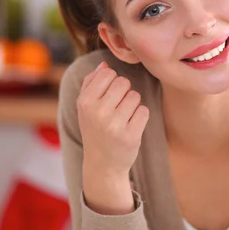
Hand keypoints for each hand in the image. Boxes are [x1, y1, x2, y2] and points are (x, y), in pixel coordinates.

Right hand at [77, 61, 149, 178]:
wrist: (102, 164)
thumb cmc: (94, 129)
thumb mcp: (85, 107)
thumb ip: (92, 83)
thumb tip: (105, 65)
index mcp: (85, 102)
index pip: (108, 73)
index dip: (112, 82)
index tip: (108, 96)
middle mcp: (98, 112)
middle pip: (124, 82)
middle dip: (124, 92)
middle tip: (117, 108)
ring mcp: (114, 125)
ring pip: (135, 96)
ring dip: (132, 105)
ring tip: (122, 118)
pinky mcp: (131, 135)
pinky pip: (144, 110)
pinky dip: (140, 117)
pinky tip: (130, 126)